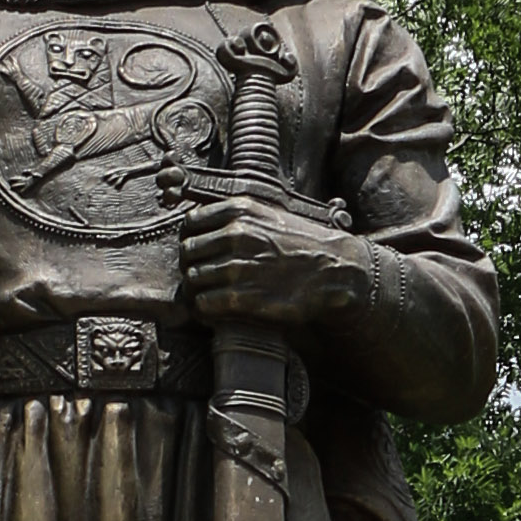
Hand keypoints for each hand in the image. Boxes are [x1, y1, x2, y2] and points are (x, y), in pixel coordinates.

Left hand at [177, 180, 366, 332]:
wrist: (333, 269)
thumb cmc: (302, 243)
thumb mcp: (268, 213)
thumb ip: (235, 217)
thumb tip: (201, 225)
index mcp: (238, 210)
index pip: (190, 224)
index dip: (191, 240)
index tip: (200, 253)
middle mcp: (235, 234)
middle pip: (187, 252)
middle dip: (191, 266)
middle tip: (203, 278)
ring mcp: (236, 266)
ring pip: (192, 279)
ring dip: (197, 290)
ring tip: (209, 296)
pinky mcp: (241, 297)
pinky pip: (204, 304)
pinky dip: (204, 310)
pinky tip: (215, 311)